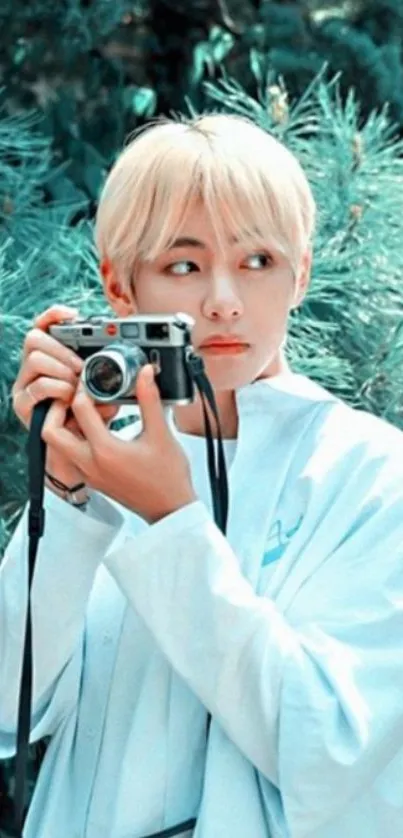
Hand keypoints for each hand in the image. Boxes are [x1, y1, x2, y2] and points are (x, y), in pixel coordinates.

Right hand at [12, 305, 118, 485]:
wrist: (80, 455)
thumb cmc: (94, 420)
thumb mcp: (109, 393)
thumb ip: (119, 378)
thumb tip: (145, 370)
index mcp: (53, 357)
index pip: (44, 325)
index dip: (54, 315)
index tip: (73, 315)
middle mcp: (35, 367)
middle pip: (35, 338)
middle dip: (61, 348)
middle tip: (81, 366)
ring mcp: (26, 384)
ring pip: (35, 359)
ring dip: (60, 369)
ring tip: (76, 385)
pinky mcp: (23, 402)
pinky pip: (38, 386)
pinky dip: (56, 389)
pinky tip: (68, 397)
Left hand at [41, 363, 197, 523]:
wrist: (170, 508)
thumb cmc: (168, 477)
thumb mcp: (161, 433)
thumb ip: (149, 399)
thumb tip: (144, 373)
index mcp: (105, 450)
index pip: (79, 409)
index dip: (83, 388)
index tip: (92, 379)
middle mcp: (90, 463)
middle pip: (51, 432)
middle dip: (58, 409)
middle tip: (74, 396)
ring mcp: (88, 473)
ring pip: (58, 445)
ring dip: (64, 424)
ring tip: (85, 410)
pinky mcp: (92, 479)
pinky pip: (70, 455)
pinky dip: (74, 438)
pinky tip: (95, 428)